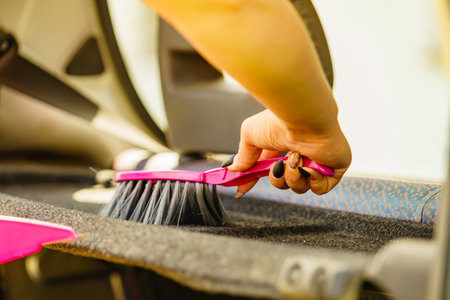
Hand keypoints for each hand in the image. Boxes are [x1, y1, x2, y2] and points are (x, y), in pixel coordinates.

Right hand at [226, 109, 350, 196]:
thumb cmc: (278, 122)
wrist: (302, 118)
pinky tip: (310, 166)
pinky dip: (313, 181)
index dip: (255, 179)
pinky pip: (321, 189)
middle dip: (277, 179)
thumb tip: (234, 170)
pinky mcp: (334, 168)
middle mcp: (301, 152)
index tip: (242, 189)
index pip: (268, 167)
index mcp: (283, 144)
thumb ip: (244, 155)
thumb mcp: (250, 136)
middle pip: (284, 181)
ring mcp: (318, 161)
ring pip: (300, 187)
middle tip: (277, 167)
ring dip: (293, 178)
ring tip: (294, 161)